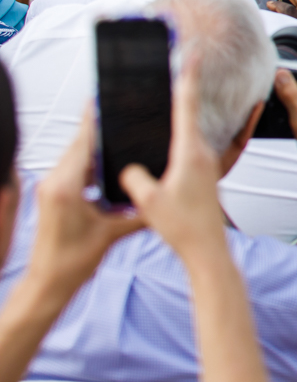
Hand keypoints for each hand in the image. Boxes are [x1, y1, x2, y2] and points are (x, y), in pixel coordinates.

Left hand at [24, 113, 144, 302]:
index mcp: (67, 187)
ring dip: (94, 146)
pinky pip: (72, 170)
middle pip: (79, 145)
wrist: (48, 284)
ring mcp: (50, 188)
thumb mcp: (113, 233)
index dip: (95, 119)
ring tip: (117, 134)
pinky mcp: (52, 196)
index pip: (83, 142)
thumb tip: (164, 196)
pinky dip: (89, 162)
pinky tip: (106, 162)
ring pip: (76, 156)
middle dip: (99, 128)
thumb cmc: (73, 262)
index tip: (104, 98)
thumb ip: (139, 212)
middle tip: (119, 111)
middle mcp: (54, 182)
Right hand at [119, 62, 229, 259]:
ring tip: (175, 86)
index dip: (187, 76)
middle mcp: (202, 153)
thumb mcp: (148, 201)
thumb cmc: (182, 227)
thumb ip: (135, 178)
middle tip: (180, 59)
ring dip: (186, 106)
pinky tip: (175, 129)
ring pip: (193, 126)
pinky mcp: (204, 173)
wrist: (207, 249)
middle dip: (184, 84)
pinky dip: (185, 129)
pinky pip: (193, 143)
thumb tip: (129, 167)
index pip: (187, 105)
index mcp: (189, 153)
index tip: (191, 52)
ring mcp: (206, 162)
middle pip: (191, 110)